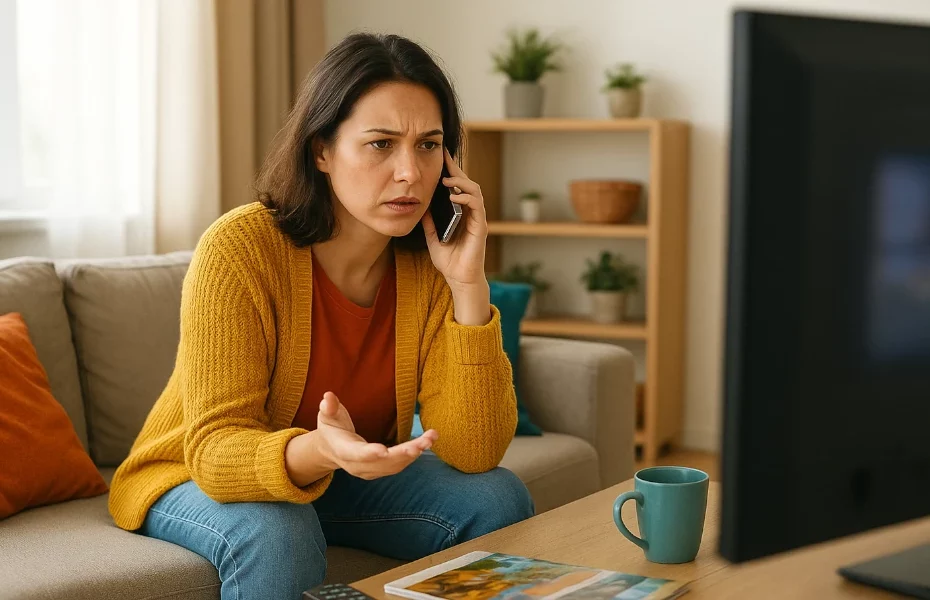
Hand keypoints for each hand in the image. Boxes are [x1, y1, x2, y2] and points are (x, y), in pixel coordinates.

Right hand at [314, 392, 437, 480]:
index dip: (370, 453)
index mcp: (344, 451)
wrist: (331, 449)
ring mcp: (370, 471)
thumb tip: (328, 396)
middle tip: (421, 444)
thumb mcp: (326, 416)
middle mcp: (358, 466)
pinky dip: (414, 455)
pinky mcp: (380, 471)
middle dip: (403, 454)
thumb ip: (328, 407)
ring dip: (415, 453)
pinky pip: (399, 465)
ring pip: (395, 466)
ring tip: (431, 437)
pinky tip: (427, 442)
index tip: (383, 450)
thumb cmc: (331, 428)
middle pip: (383, 462)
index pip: (357, 454)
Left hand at [421, 147, 488, 288]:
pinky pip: (477, 206)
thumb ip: (429, 221)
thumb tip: (421, 204)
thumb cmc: (449, 260)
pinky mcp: (480, 227)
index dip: (450, 171)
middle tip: (445, 157)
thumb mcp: (433, 237)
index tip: (441, 157)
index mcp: (461, 213)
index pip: (457, 187)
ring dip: (461, 181)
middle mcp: (471, 213)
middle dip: (456, 169)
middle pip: (467, 184)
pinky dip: (467, 197)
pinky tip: (454, 195)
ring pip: (475, 191)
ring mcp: (477, 219)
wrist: (459, 279)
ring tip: (447, 178)